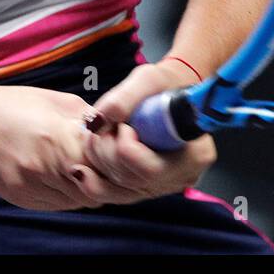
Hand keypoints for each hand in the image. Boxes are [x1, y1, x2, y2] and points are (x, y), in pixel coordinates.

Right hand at [0, 82, 117, 210]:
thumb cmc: (11, 105)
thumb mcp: (57, 102)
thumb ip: (90, 122)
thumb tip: (116, 133)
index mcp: (60, 137)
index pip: (109, 163)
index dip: (122, 159)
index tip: (125, 150)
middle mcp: (47, 168)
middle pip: (99, 187)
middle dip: (111, 177)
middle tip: (113, 164)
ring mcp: (34, 188)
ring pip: (81, 200)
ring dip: (91, 186)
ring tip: (86, 166)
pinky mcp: (23, 199)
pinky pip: (60, 205)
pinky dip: (69, 193)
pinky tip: (65, 175)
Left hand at [71, 59, 216, 202]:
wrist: (170, 91)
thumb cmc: (165, 83)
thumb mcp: (148, 79)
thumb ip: (123, 98)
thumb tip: (97, 121)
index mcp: (195, 154)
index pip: (151, 169)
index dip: (125, 148)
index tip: (122, 124)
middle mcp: (182, 177)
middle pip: (132, 180)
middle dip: (106, 153)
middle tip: (103, 126)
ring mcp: (163, 185)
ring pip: (120, 190)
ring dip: (98, 162)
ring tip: (94, 136)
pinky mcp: (145, 187)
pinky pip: (116, 194)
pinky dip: (94, 182)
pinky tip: (78, 171)